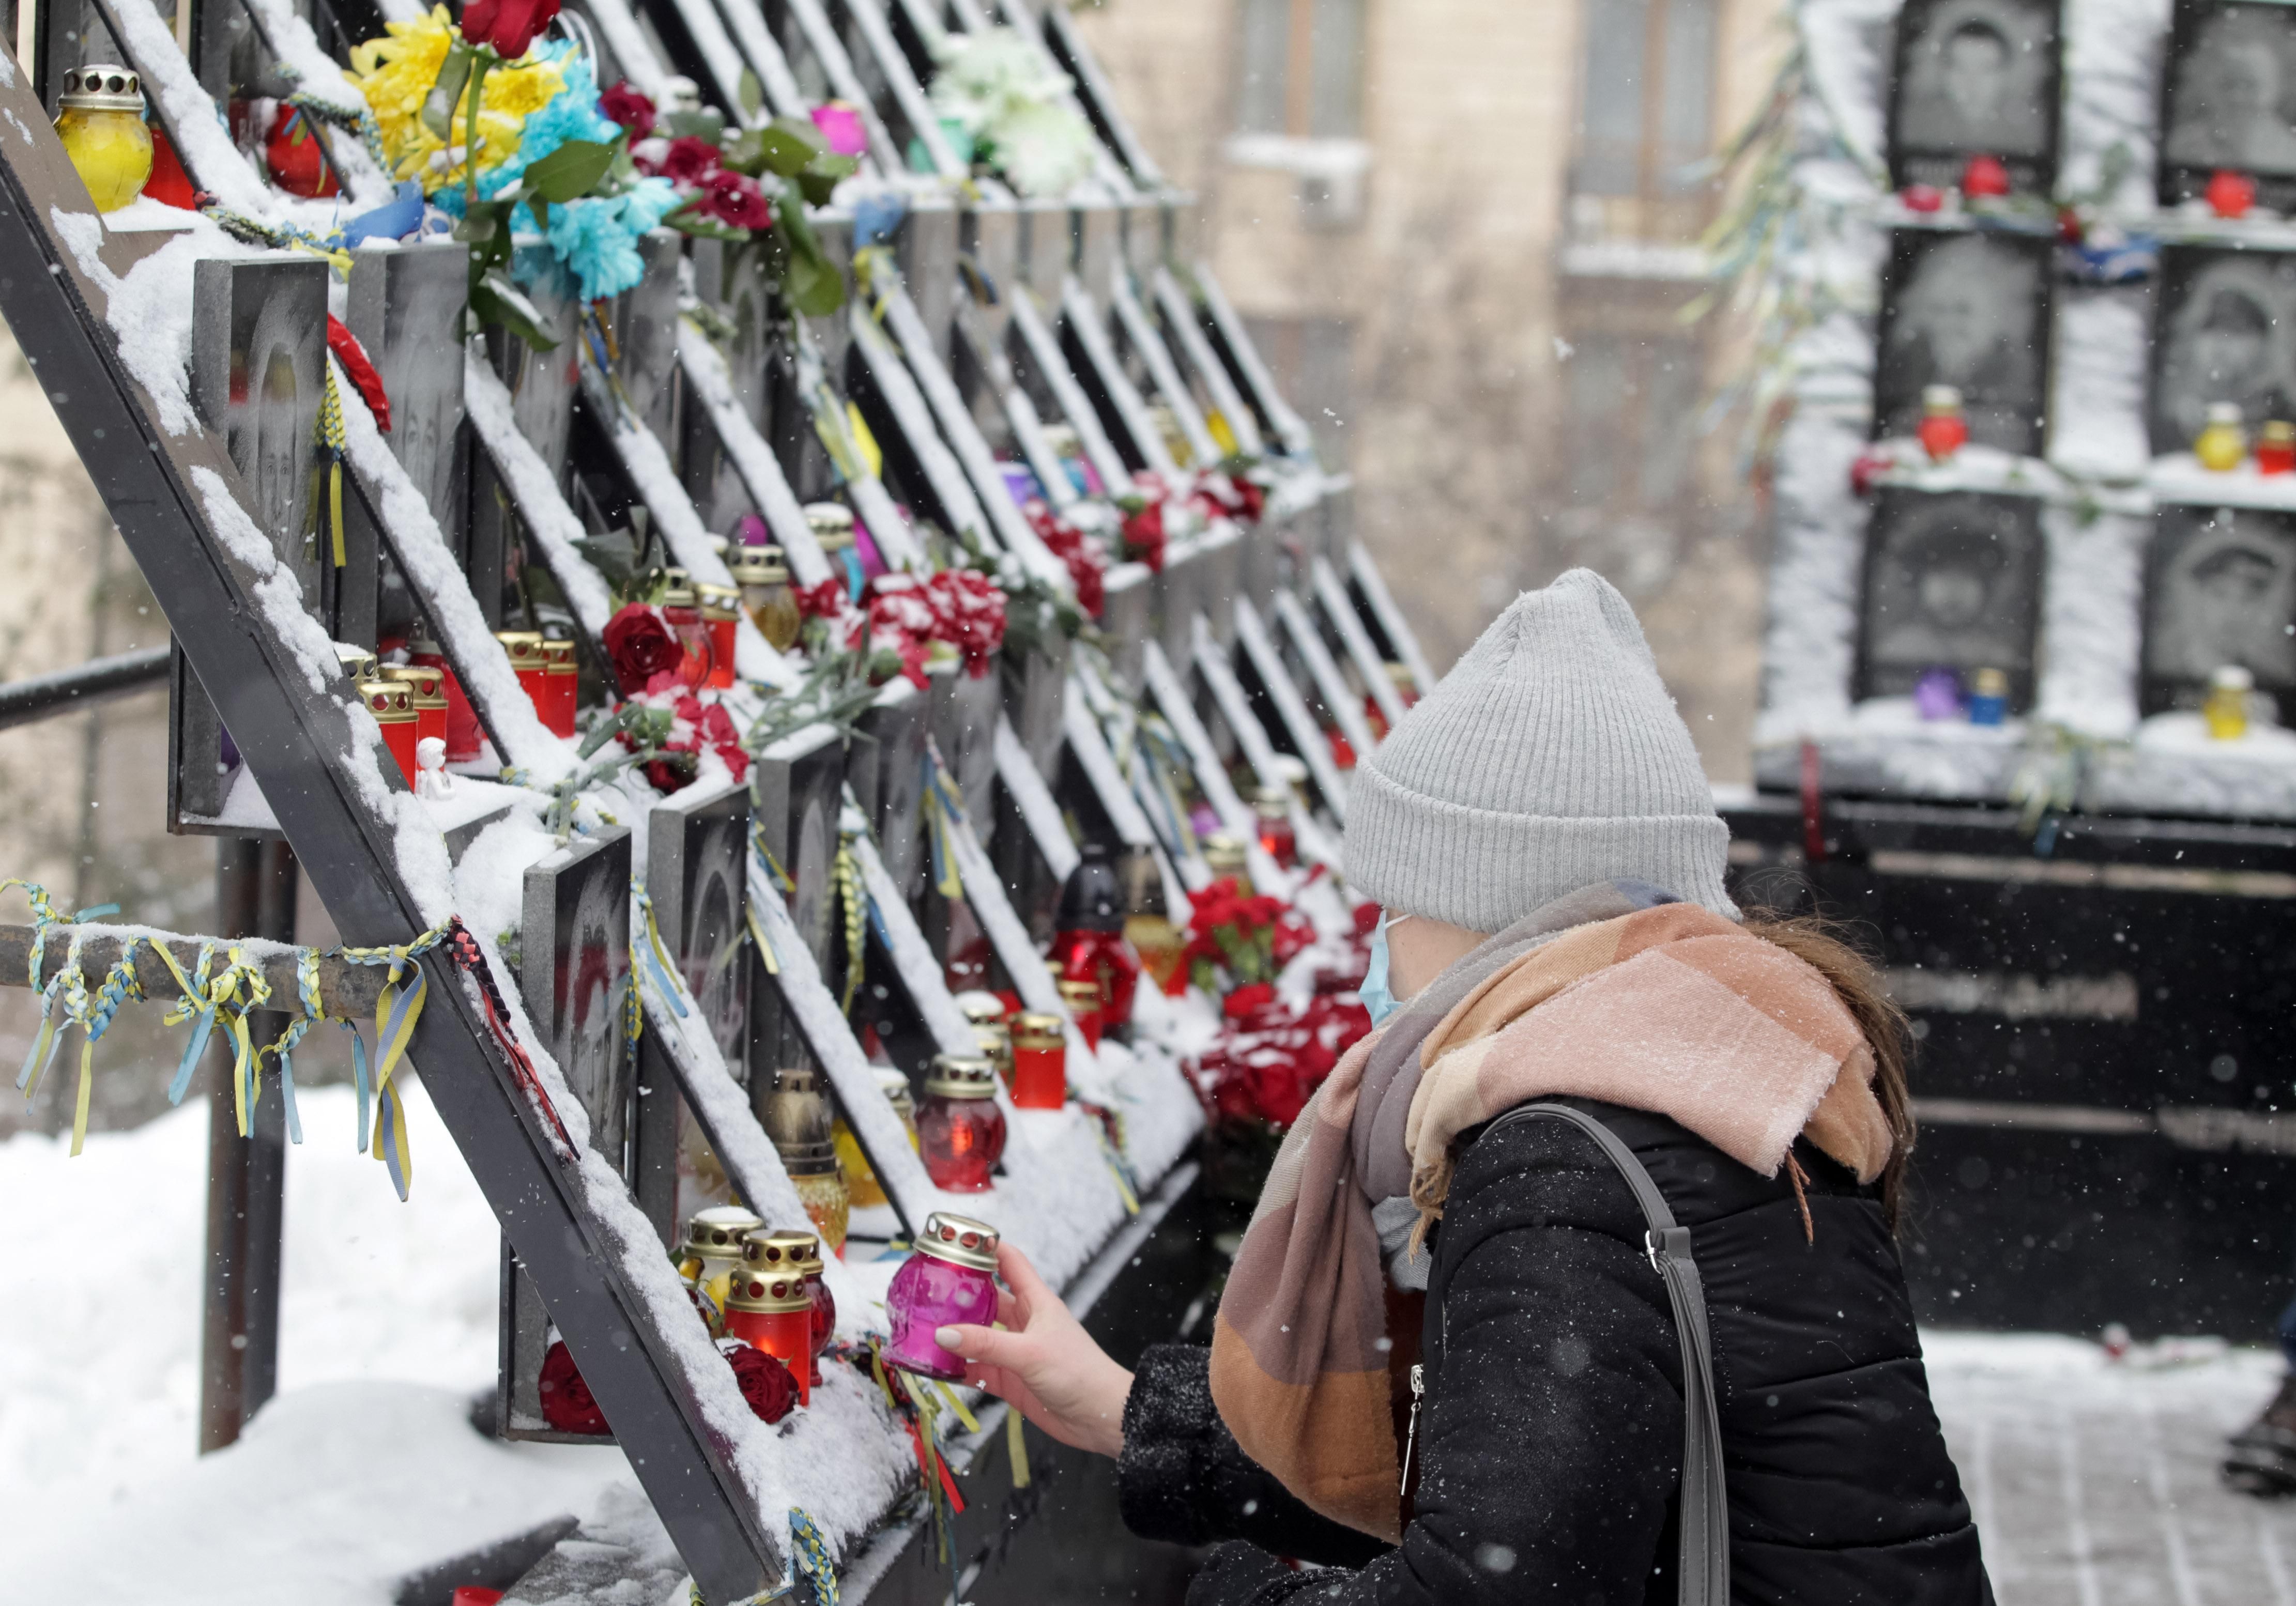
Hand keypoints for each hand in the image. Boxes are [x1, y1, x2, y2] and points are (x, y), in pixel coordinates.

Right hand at [935, 1242, 1133, 1458]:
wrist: (1100, 1417)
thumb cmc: (1078, 1372)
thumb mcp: (1030, 1352)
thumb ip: (986, 1344)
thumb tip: (944, 1333)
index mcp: (1036, 1301)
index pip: (1009, 1262)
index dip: (985, 1247)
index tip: (955, 1240)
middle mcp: (1023, 1322)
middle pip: (986, 1299)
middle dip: (959, 1296)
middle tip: (925, 1293)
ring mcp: (1015, 1352)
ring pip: (977, 1337)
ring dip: (955, 1336)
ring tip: (922, 1331)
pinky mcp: (1010, 1380)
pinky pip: (977, 1369)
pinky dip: (959, 1369)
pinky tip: (937, 1369)